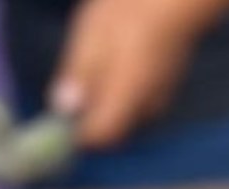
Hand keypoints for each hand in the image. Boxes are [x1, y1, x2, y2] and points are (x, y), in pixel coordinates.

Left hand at [48, 0, 228, 149]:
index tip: (60, 115)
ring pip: (125, 114)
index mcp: (130, 94)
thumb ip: (79, 76)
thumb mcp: (93, 37)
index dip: (77, 132)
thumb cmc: (132, 9)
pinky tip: (118, 59)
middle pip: (113, 129)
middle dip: (90, 115)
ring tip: (99, 62)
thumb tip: (63, 108)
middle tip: (75, 83)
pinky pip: (138, 100)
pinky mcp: (167, 86)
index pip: (100, 136)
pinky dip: (122, 89)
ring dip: (106, 100)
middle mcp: (150, 104)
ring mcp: (162, 96)